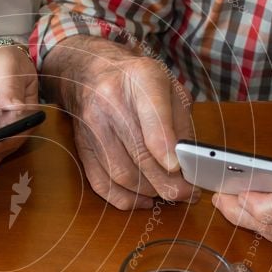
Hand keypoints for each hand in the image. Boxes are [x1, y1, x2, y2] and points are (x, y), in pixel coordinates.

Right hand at [41, 35, 197, 208]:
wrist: (89, 72)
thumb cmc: (136, 81)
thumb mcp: (168, 87)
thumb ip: (181, 121)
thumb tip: (189, 163)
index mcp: (141, 79)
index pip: (152, 116)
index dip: (164, 147)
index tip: (178, 168)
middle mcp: (111, 102)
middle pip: (139, 154)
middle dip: (168, 182)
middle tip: (188, 194)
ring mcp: (93, 127)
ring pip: (122, 174)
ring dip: (150, 192)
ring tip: (170, 194)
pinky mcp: (82, 148)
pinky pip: (102, 184)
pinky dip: (126, 199)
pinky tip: (144, 199)